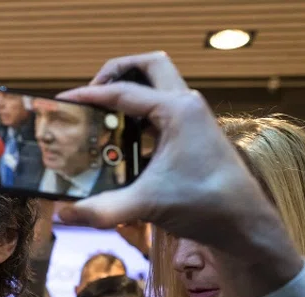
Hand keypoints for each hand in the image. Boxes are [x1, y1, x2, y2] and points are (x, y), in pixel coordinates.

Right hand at [55, 52, 302, 296]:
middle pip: (149, 66)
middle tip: (92, 94)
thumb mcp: (146, 204)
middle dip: (117, 71)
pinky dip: (140, 113)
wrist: (243, 222)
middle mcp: (186, 105)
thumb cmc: (204, 205)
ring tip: (102, 113)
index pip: (123, 91)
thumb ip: (102, 209)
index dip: (88, 95)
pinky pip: (162, 109)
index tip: (62, 101)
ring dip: (130, 90)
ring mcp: (193, 118)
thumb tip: (63, 213)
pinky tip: (122, 141)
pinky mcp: (194, 133)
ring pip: (159, 84)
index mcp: (176, 110)